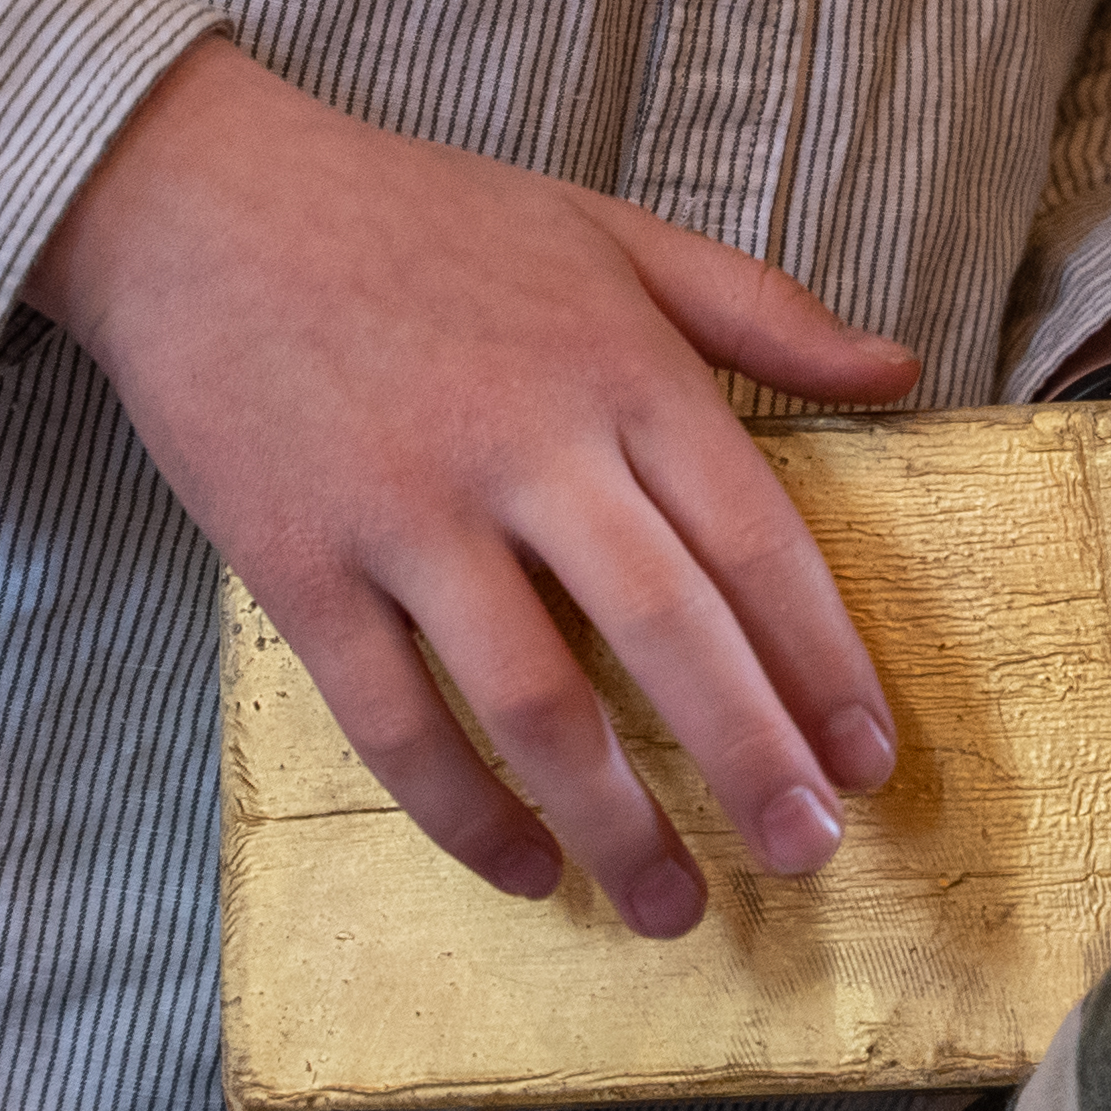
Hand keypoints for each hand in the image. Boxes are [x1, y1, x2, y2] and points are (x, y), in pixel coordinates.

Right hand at [25, 38, 921, 938]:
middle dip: (749, 761)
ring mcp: (410, 514)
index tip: (869, 760)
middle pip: (667, 634)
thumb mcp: (614, 234)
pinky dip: (462, 810)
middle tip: (808, 859)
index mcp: (623, 369)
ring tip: (676, 906)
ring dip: (614, 819)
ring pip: (535, 700)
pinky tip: (523, 868)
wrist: (209, 204)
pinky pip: (393, 720)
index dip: (821, 660)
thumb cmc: (429, 221)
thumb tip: (901, 374)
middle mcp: (529, 447)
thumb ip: (761, 312)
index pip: (754, 539)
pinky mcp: (299, 567)